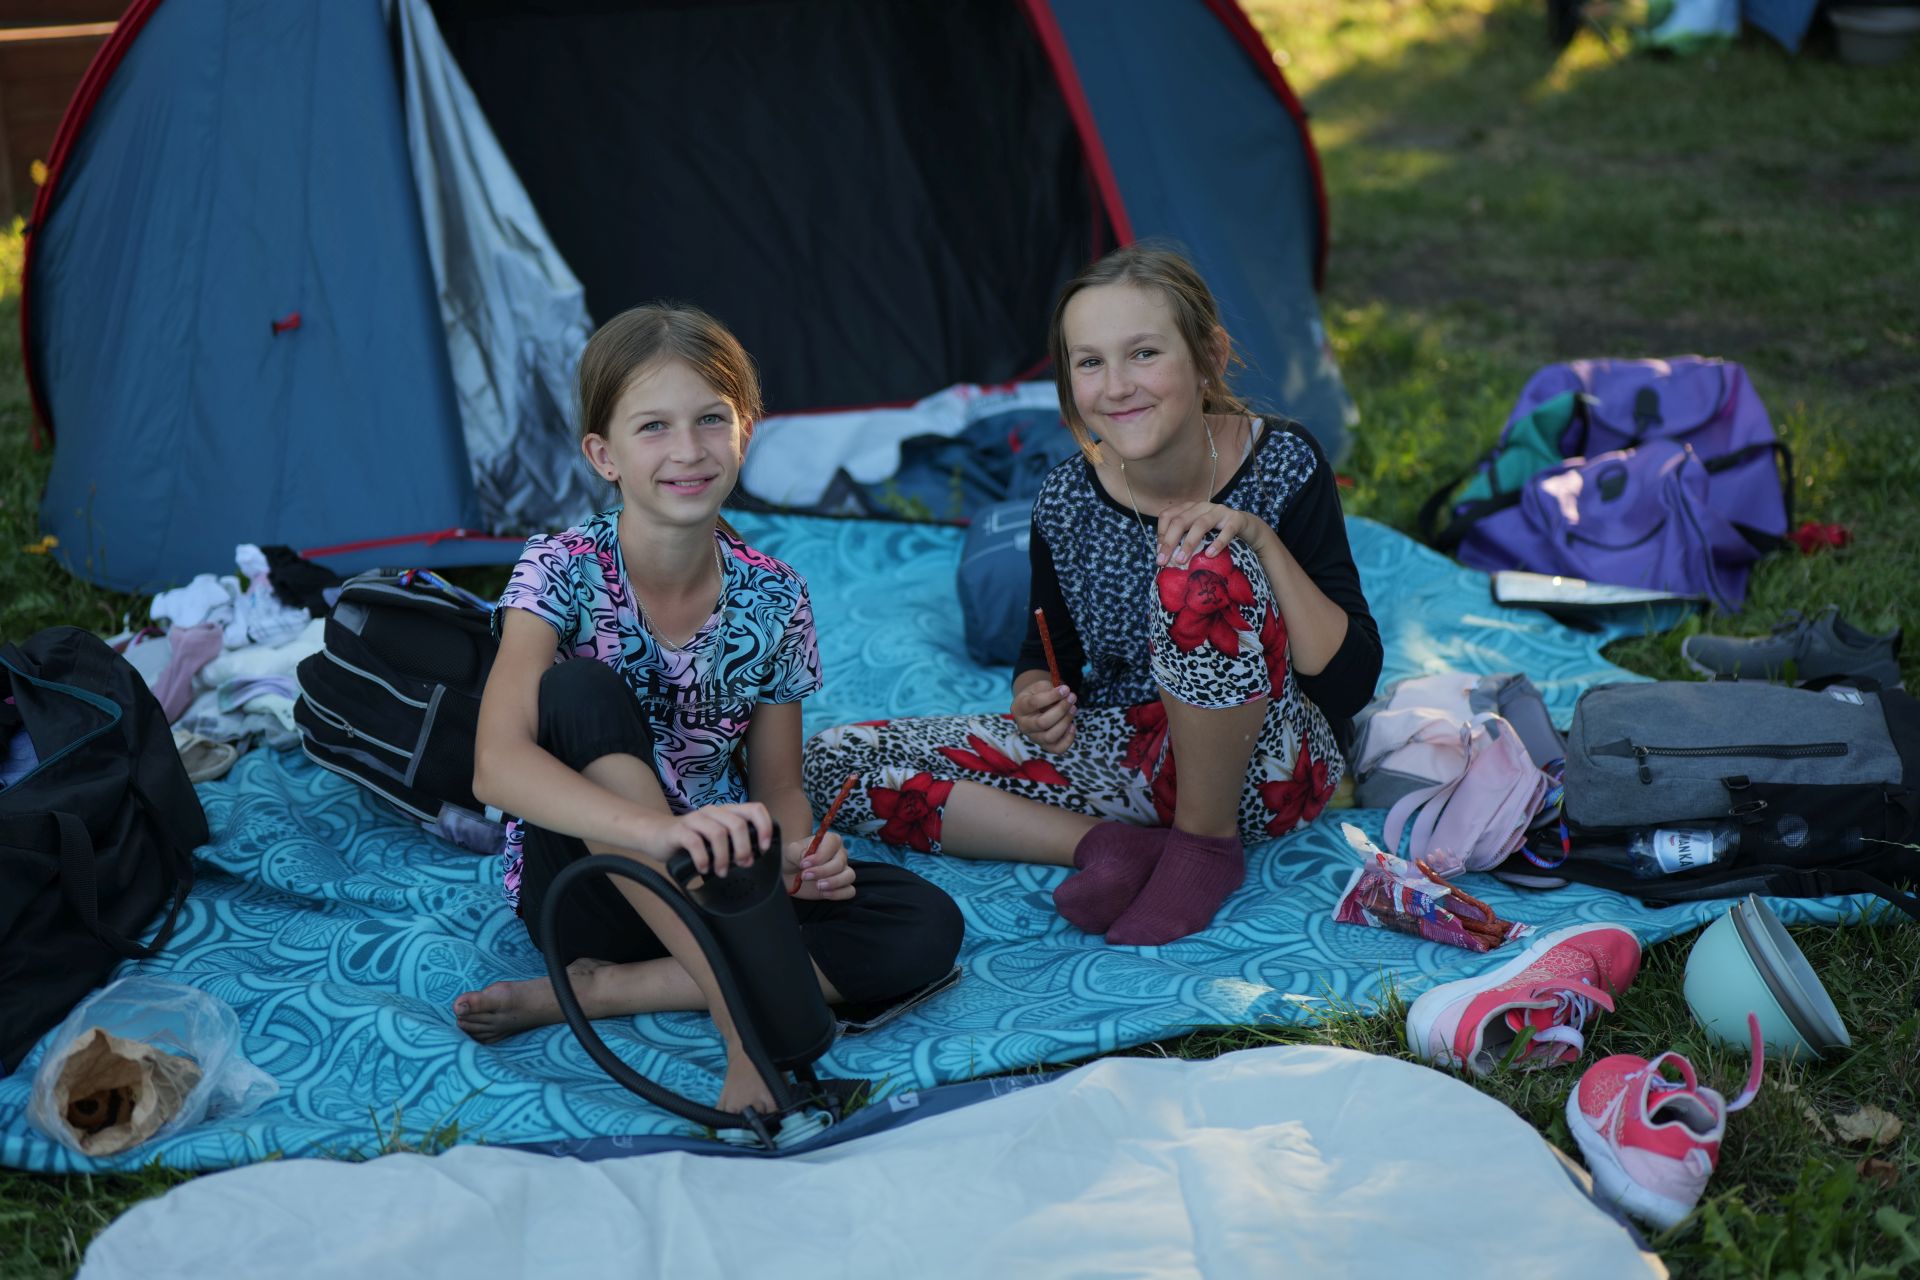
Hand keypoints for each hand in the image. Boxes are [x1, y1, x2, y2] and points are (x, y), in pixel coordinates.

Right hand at [641, 802, 771, 878]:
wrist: (656, 834)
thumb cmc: (691, 839)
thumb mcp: (716, 838)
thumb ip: (734, 842)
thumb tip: (754, 858)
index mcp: (727, 811)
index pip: (754, 809)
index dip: (764, 826)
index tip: (764, 847)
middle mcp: (713, 811)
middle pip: (738, 824)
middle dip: (744, 848)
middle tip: (742, 865)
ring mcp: (695, 819)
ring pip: (718, 833)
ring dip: (723, 857)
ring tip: (721, 872)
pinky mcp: (679, 830)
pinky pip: (695, 843)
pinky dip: (703, 859)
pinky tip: (703, 869)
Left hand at [784, 830, 856, 900]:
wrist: (790, 871)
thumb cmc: (793, 857)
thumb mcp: (790, 851)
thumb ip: (797, 852)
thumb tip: (806, 856)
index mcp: (830, 840)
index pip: (833, 844)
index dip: (820, 855)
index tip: (804, 864)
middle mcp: (840, 854)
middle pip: (840, 863)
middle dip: (822, 871)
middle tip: (805, 876)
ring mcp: (843, 870)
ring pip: (849, 876)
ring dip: (833, 882)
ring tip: (818, 886)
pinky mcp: (841, 886)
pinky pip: (849, 891)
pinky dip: (838, 893)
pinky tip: (824, 894)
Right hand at [1012, 678, 1075, 753]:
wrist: (1032, 707)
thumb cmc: (1037, 695)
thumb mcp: (1038, 687)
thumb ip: (1049, 689)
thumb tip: (1066, 694)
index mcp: (1019, 708)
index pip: (1033, 703)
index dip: (1052, 696)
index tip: (1066, 689)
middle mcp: (1023, 725)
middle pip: (1042, 723)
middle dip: (1061, 710)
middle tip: (1072, 698)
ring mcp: (1033, 738)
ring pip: (1050, 737)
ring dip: (1065, 722)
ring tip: (1073, 709)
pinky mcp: (1044, 745)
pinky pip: (1057, 749)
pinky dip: (1068, 739)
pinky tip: (1072, 726)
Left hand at [1155, 501, 1274, 568]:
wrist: (1246, 528)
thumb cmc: (1217, 533)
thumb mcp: (1197, 533)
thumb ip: (1182, 539)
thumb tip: (1164, 559)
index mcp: (1189, 508)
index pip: (1167, 516)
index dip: (1160, 534)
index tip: (1159, 554)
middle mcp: (1202, 506)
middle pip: (1180, 521)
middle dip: (1169, 542)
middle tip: (1163, 561)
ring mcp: (1219, 511)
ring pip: (1200, 524)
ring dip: (1189, 543)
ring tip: (1181, 560)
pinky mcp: (1236, 519)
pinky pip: (1226, 530)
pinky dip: (1217, 543)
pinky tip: (1210, 555)